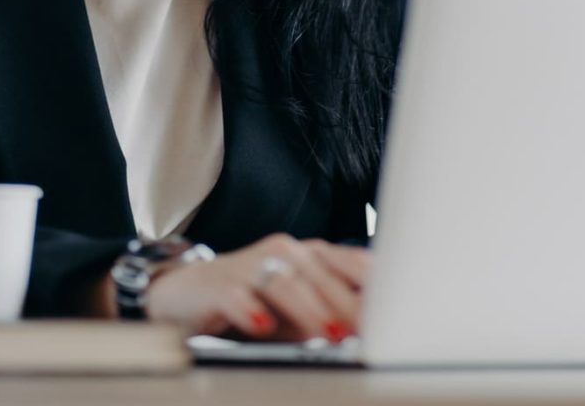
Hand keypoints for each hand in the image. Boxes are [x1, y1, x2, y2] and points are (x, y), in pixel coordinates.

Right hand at [146, 233, 370, 341]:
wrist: (188, 293)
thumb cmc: (254, 301)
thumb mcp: (299, 310)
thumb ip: (332, 314)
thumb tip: (375, 332)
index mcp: (310, 254)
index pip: (351, 262)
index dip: (375, 287)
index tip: (397, 312)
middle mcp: (284, 251)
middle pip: (322, 273)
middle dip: (348, 303)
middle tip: (370, 331)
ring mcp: (251, 264)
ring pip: (286, 280)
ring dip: (310, 308)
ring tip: (331, 333)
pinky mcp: (219, 284)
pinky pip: (238, 294)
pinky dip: (251, 310)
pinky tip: (262, 325)